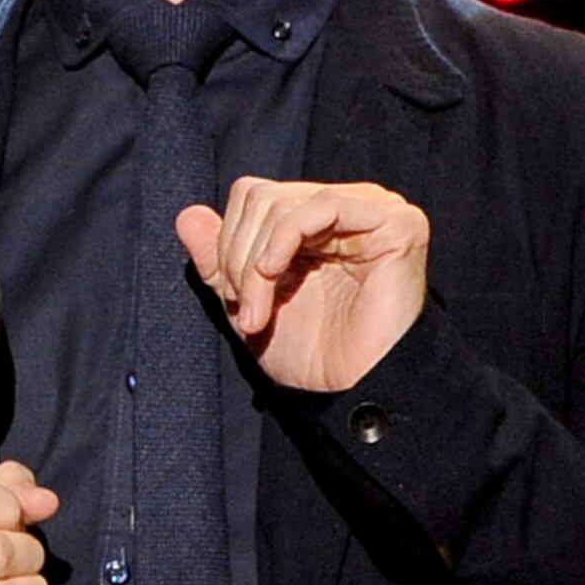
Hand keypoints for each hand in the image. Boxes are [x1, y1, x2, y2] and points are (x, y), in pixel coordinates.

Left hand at [177, 178, 429, 393]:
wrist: (353, 389)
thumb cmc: (311, 355)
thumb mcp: (246, 303)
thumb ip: (217, 260)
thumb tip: (188, 215)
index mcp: (315, 220)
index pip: (253, 196)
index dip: (229, 242)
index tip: (231, 297)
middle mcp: (346, 207)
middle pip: (261, 197)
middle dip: (237, 257)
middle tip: (245, 309)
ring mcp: (373, 210)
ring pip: (281, 204)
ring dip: (253, 264)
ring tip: (258, 312)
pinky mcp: (396, 222)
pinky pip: (320, 207)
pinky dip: (281, 241)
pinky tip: (274, 276)